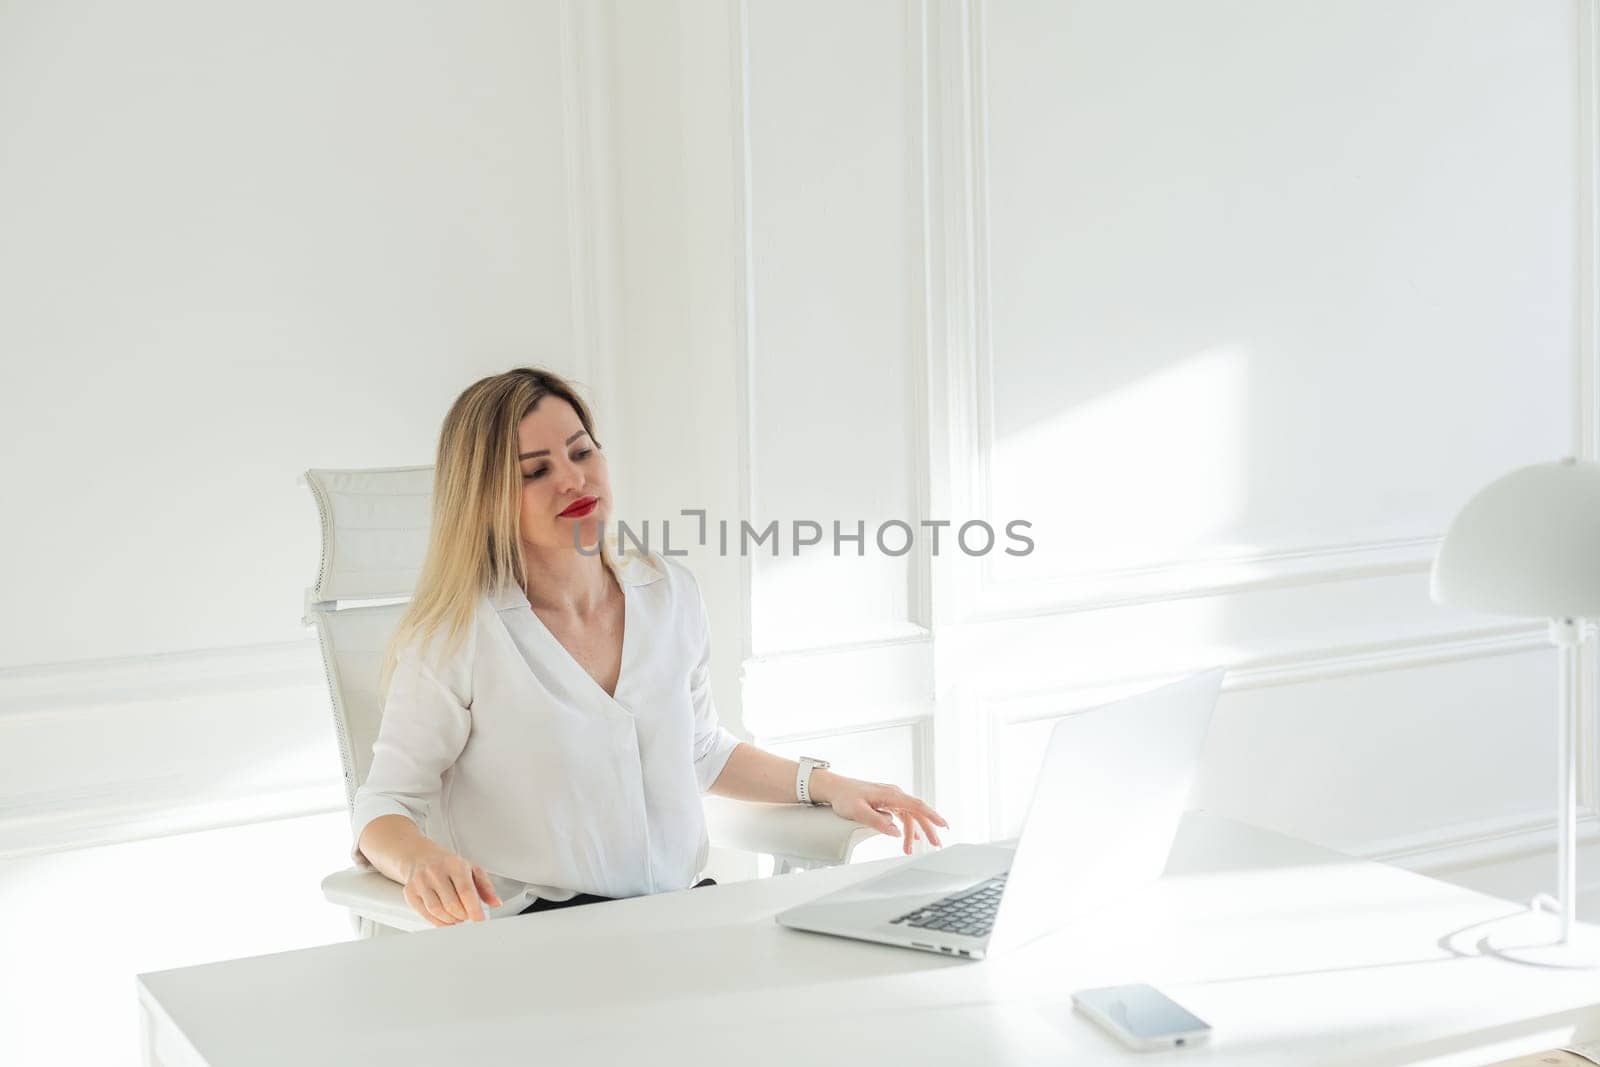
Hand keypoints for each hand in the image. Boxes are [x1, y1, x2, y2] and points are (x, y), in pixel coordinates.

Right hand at [403, 849, 502, 926]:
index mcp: (454, 864)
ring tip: (458, 917)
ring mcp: (420, 881)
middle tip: (468, 916)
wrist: (420, 856)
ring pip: (437, 911)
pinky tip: (446, 919)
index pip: (466, 891)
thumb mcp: (471, 869)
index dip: (474, 909)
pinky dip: (438, 922)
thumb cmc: (448, 864)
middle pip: (452, 904)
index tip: (480, 919)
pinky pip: (425, 914)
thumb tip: (496, 902)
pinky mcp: (410, 892)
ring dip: (451, 920)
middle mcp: (435, 871)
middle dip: (463, 915)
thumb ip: (485, 886)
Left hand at [816, 774, 948, 854]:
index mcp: (889, 794)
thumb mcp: (858, 811)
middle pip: (916, 812)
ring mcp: (891, 798)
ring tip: (910, 849)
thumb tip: (895, 831)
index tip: (943, 824)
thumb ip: (877, 821)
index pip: (915, 805)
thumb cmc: (845, 797)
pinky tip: (910, 838)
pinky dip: (907, 827)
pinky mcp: (887, 802)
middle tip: (936, 844)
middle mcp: (893, 794)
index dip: (931, 815)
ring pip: (909, 815)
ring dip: (913, 832)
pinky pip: (902, 815)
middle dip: (928, 828)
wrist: (835, 788)